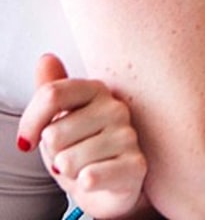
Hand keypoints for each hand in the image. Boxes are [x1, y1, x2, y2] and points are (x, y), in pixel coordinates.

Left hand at [16, 54, 147, 218]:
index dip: (30, 122)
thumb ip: (52, 90)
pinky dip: (85, 182)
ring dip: (69, 172)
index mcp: (96, 90)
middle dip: (53, 153)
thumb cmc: (83, 149)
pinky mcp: (135, 165)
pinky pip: (90, 176)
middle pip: (54, 133)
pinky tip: (95, 178)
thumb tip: (47, 58)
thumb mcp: (60, 120)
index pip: (51, 94)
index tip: (29, 140)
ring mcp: (129, 136)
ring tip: (85, 167)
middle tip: (71, 154)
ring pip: (67, 160)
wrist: (110, 185)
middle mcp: (116, 108)